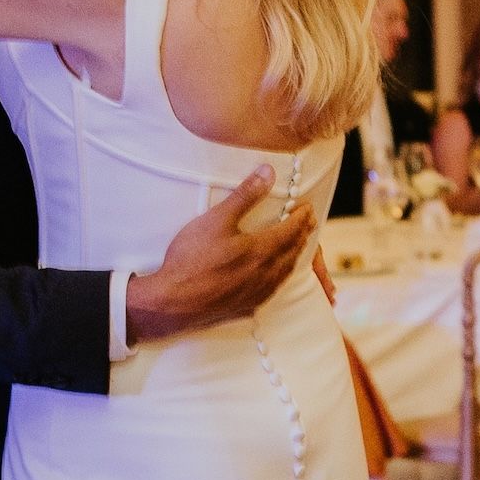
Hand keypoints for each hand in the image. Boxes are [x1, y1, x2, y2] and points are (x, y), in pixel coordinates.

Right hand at [125, 169, 311, 343]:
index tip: (307, 208)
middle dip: (302, 235)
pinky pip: (273, 291)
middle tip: (307, 224)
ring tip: (296, 247)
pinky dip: (280, 278)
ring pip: (285, 273)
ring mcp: (257, 293)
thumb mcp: (216, 219)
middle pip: (292, 252)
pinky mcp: (246, 307)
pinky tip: (274, 277)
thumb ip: (245, 195)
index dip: (301, 218)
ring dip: (294, 257)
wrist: (172, 302)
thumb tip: (268, 172)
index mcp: (260, 250)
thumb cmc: (191, 258)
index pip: (291, 231)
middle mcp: (265, 273)